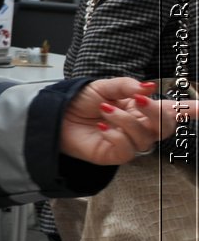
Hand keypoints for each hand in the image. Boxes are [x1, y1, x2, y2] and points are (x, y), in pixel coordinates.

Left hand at [60, 79, 178, 165]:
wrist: (55, 115)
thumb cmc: (79, 102)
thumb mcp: (103, 86)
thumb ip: (126, 86)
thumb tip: (148, 87)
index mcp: (140, 108)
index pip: (170, 111)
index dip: (189, 110)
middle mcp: (138, 126)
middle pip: (165, 127)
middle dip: (156, 112)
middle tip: (138, 100)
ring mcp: (128, 142)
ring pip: (145, 137)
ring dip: (126, 121)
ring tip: (105, 110)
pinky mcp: (115, 154)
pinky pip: (128, 149)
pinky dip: (115, 135)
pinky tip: (101, 127)